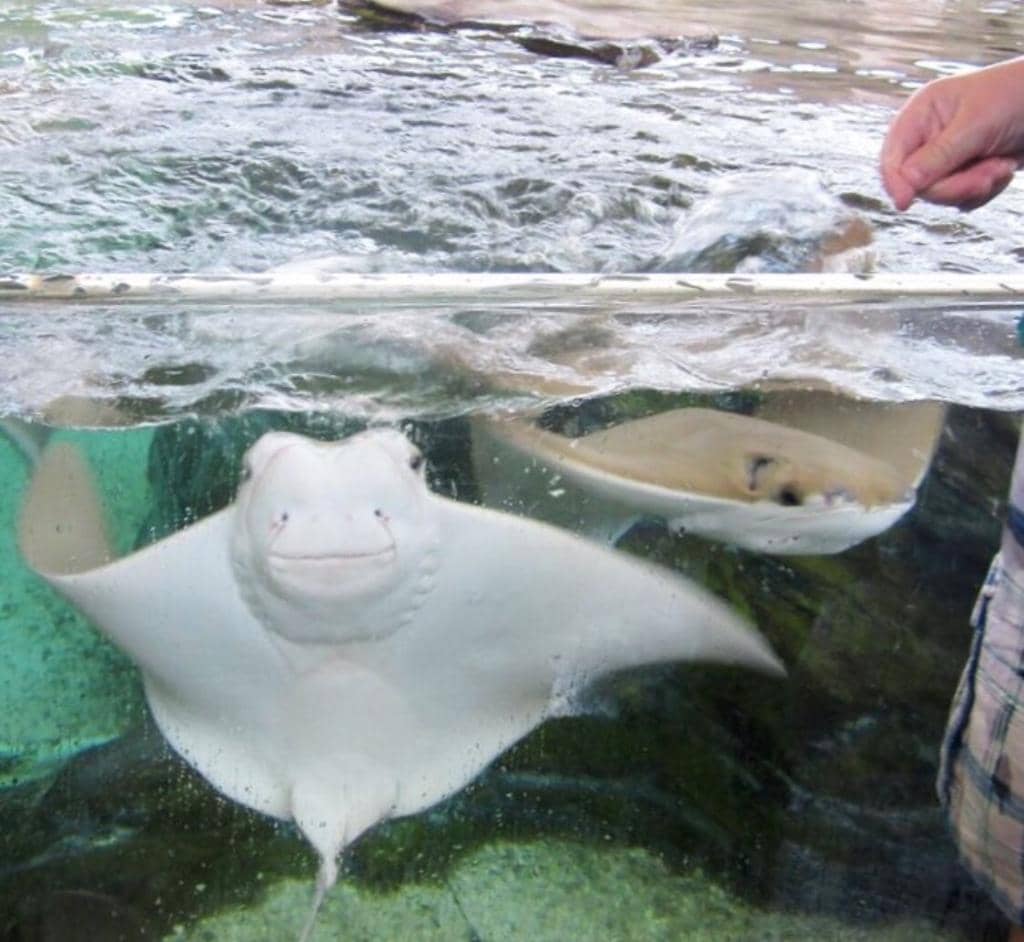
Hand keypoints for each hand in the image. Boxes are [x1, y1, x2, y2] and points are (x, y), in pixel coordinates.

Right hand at [880, 57, 1023, 210]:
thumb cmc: (1016, 96)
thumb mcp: (976, 125)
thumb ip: (938, 156)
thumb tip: (905, 184)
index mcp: (921, 113)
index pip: (893, 155)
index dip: (895, 181)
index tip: (905, 203)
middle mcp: (928, 137)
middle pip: (917, 183)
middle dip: (954, 185)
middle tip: (986, 177)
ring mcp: (946, 157)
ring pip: (940, 194)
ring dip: (974, 186)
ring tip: (1002, 166)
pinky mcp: (963, 173)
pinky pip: (960, 199)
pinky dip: (984, 192)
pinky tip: (1003, 170)